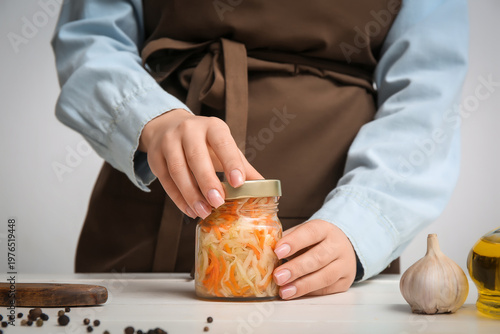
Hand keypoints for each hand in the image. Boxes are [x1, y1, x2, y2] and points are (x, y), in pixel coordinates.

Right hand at [139, 109, 262, 218]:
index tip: (239, 182)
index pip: (222, 142)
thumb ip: (243, 167)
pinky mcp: (155, 157)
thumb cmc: (204, 142)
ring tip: (204, 211)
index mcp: (212, 127)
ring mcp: (168, 142)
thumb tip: (268, 190)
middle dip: (207, 181)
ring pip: (178, 170)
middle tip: (218, 202)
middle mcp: (188, 130)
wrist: (168, 127)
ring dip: (191, 194)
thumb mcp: (224, 147)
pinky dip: (178, 198)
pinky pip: (166, 181)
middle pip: (197, 157)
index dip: (231, 162)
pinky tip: (190, 210)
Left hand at [272, 219, 356, 298]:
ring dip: (302, 285)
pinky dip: (309, 292)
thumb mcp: (303, 233)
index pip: (310, 233)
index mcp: (325, 229)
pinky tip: (295, 293)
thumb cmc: (316, 240)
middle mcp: (337, 246)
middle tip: (278, 276)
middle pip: (318, 257)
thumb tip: (264, 250)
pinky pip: (327, 289)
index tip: (277, 251)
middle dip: (296, 268)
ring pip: (325, 276)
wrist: (343, 246)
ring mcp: (344, 265)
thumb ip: (287, 240)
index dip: (294, 242)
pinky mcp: (344, 282)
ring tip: (284, 290)